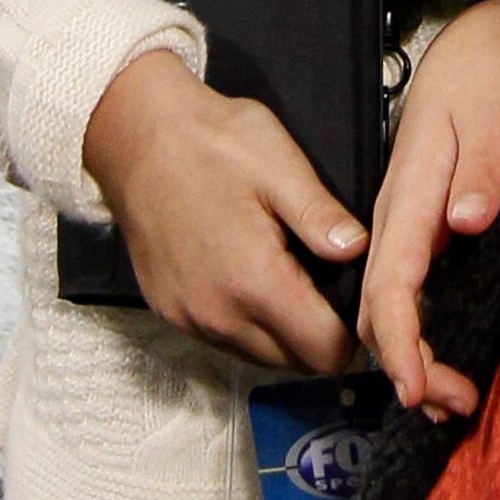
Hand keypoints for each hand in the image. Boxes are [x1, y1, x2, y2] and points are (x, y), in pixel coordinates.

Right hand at [82, 47, 363, 371]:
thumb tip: (361, 252)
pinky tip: (252, 279)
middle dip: (320, 335)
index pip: (324, 352)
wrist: (138, 137)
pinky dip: (247, 324)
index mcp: (256, 283)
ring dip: (283, 333)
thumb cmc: (211, 143)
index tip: (356, 298)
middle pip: (293, 362)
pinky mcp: (169, 310)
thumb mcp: (281, 166)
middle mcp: (219, 316)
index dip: (352, 333)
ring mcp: (189, 318)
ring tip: (293, 278)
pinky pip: (222, 339)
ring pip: (258, 355)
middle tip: (328, 284)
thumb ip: (321, 217)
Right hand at [360, 0, 499, 417]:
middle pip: (379, 308)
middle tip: (456, 408)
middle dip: (409, 367)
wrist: (477, 43)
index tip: (416, 390)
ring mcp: (400, 223)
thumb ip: (483, 166)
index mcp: (408, 193)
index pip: (390, 282)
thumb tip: (466, 223)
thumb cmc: (486, 76)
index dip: (399, 341)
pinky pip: (400, 289)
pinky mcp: (413, 227)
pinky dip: (414, 332)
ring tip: (451, 400)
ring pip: (385, 304)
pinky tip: (438, 356)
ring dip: (411, 356)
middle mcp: (393, 217)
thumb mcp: (495, 112)